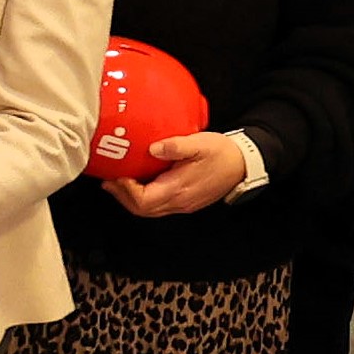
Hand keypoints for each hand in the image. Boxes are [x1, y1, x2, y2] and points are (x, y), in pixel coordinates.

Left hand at [100, 131, 246, 216]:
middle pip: (142, 209)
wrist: (243, 164)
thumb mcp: (199, 143)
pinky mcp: (186, 201)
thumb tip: (152, 148)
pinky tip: (139, 183)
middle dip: (122, 196)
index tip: (116, 176)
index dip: (125, 192)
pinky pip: (159, 205)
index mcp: (179, 189)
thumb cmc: (221, 153)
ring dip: (131, 198)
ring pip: (150, 210)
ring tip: (119, 182)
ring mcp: (183, 204)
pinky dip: (144, 197)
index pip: (143, 201)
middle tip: (109, 181)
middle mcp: (179, 202)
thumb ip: (175, 146)